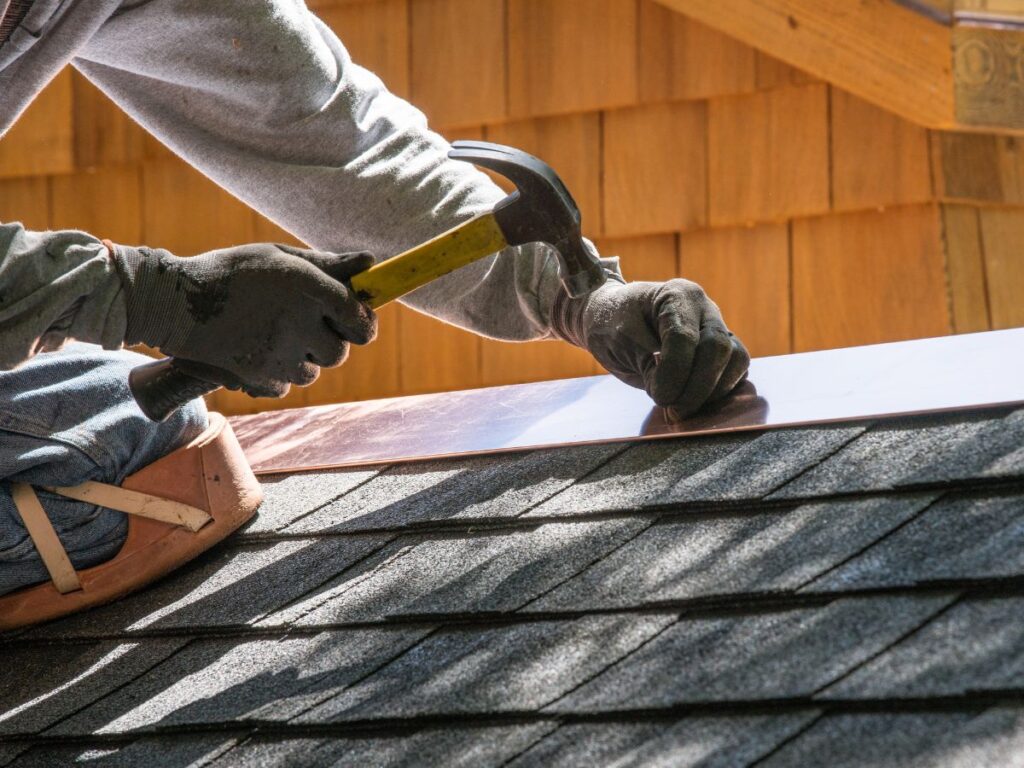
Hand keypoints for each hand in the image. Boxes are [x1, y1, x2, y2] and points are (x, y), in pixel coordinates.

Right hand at [112, 242, 376, 397]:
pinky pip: (285, 385)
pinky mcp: (258, 377)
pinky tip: (256, 349)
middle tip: (305, 325)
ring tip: (274, 334)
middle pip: (338, 352)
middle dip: (328, 342)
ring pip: (313, 372)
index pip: (359, 318)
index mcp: (307, 288)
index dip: (363, 323)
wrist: (174, 302)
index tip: (356, 320)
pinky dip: (277, 373)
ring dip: (302, 358)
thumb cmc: (232, 272)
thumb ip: (327, 264)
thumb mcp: (279, 257)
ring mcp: (278, 354)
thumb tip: (370, 264)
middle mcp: (298, 324)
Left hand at [551, 278, 749, 417]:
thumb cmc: (611, 323)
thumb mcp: (620, 341)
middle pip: (718, 348)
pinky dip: (719, 391)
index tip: (659, 397)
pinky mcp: (721, 350)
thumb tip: (676, 394)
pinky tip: (694, 403)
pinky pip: (736, 371)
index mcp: (677, 295)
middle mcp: (704, 308)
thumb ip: (649, 364)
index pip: (684, 338)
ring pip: (737, 360)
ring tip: (682, 407)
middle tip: (673, 410)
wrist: (610, 320)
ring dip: (713, 391)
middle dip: (697, 387)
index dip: (674, 373)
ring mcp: (717, 327)